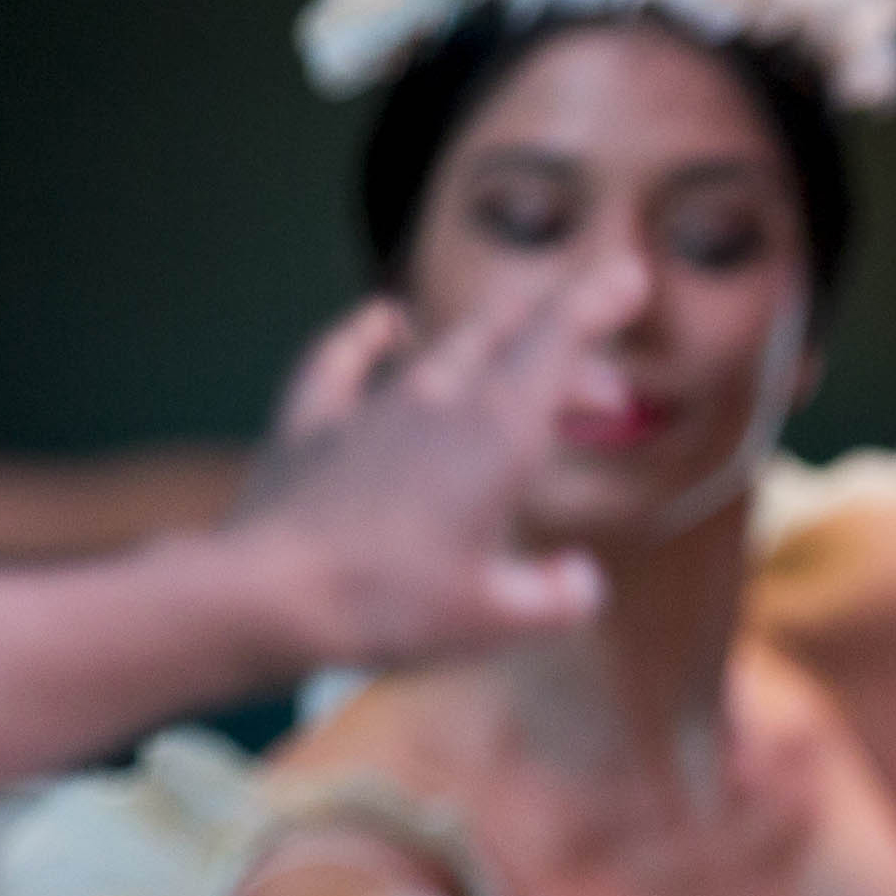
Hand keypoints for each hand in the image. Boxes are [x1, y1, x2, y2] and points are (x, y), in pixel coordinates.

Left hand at [222, 254, 646, 670]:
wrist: (264, 595)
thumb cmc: (388, 606)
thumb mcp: (495, 620)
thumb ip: (555, 597)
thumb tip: (582, 580)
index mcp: (496, 435)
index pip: (559, 341)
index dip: (599, 302)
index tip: (630, 274)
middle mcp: (438, 399)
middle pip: (508, 336)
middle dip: (561, 339)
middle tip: (602, 389)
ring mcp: (370, 404)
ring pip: (441, 345)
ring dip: (490, 344)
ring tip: (518, 356)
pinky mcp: (311, 420)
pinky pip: (342, 358)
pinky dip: (366, 334)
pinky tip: (380, 319)